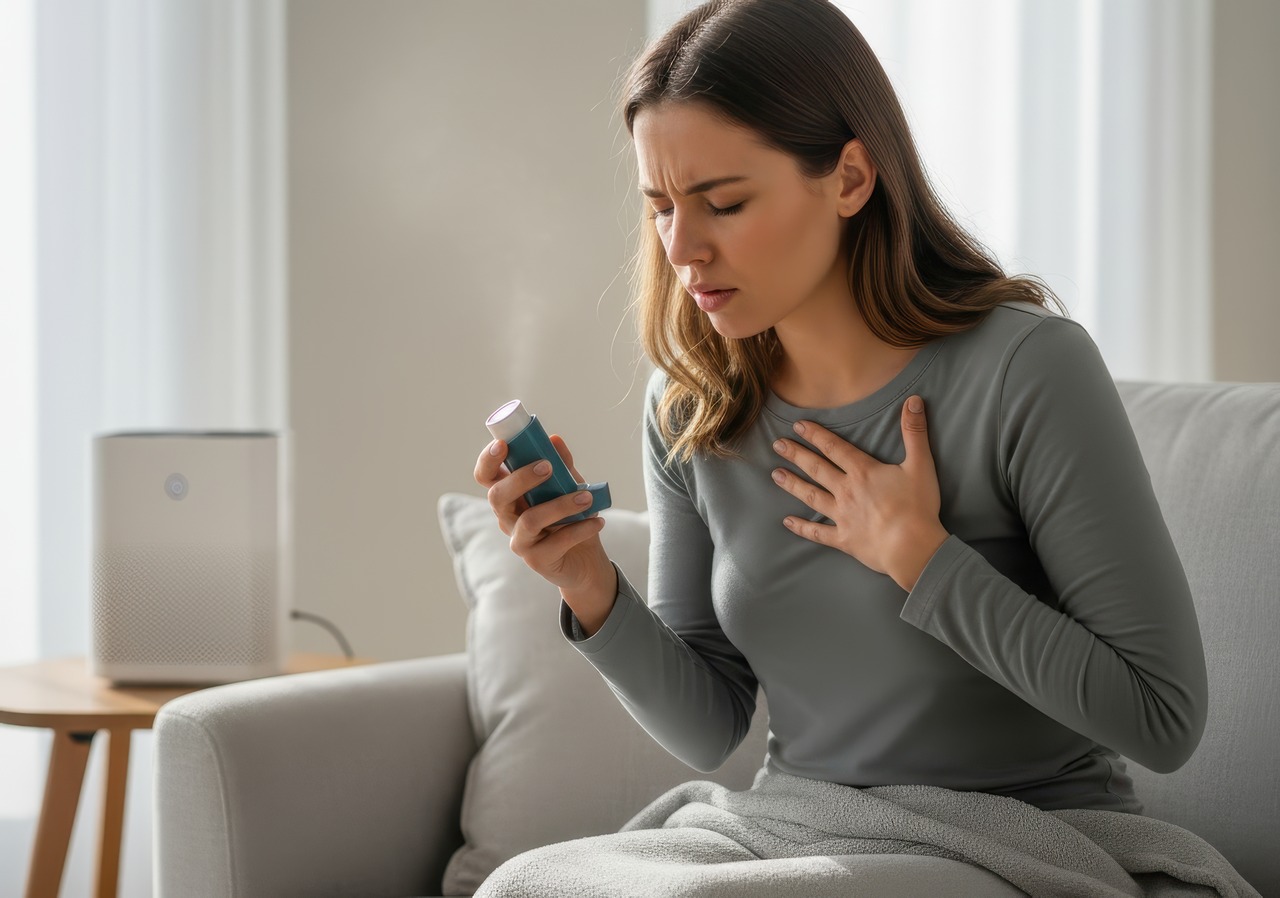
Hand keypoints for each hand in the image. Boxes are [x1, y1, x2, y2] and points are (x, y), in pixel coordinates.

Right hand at [474, 433, 611, 595]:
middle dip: (520, 478)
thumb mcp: (569, 487)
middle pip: (497, 496)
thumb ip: (562, 466)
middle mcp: (507, 518)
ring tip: (587, 497)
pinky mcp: (537, 560)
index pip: (486, 476)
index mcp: (510, 495)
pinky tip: (598, 521)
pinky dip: (580, 529)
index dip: (487, 460)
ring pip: (529, 520)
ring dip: (560, 505)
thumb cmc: (571, 518)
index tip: (502, 444)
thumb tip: (554, 439)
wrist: (585, 559)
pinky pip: (556, 542)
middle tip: (547, 467)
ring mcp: (519, 541)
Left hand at [770, 394, 948, 591]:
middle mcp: (846, 491)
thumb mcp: (921, 465)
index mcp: (863, 472)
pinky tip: (787, 522)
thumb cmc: (917, 507)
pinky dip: (802, 528)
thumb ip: (915, 432)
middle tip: (777, 445)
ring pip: (812, 496)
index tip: (797, 425)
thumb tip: (914, 400)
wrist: (911, 547)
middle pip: (817, 469)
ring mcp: (842, 516)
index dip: (815, 435)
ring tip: (776, 475)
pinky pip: (818, 533)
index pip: (834, 448)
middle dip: (796, 455)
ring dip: (793, 485)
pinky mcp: (843, 539)